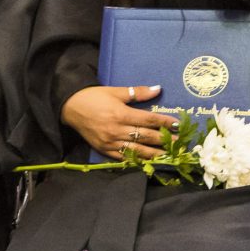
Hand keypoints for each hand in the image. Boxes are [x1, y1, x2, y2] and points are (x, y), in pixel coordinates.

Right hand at [60, 85, 178, 159]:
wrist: (69, 107)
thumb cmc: (93, 97)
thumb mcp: (115, 91)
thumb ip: (137, 92)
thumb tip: (158, 88)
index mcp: (120, 113)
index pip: (149, 120)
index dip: (164, 122)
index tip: (177, 124)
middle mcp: (117, 130)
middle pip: (146, 137)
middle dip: (165, 140)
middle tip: (180, 143)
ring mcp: (111, 142)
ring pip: (138, 151)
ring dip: (156, 154)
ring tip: (170, 155)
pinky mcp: (105, 150)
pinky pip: (124, 158)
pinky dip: (138, 161)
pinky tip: (150, 162)